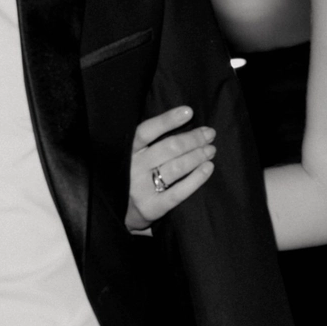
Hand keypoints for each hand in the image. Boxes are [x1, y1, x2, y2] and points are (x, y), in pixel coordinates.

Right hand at [125, 106, 215, 230]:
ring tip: (211, 150)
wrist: (115, 214)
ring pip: (176, 167)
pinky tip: (208, 168)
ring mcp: (141, 189)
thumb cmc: (130, 177)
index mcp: (126, 152)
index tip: (189, 111)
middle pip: (168, 148)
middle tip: (210, 134)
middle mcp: (132, 168)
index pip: (146, 131)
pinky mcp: (151, 208)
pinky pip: (179, 192)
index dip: (167, 120)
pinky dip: (197, 178)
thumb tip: (183, 120)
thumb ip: (147, 143)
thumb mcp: (130, 157)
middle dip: (193, 139)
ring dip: (198, 155)